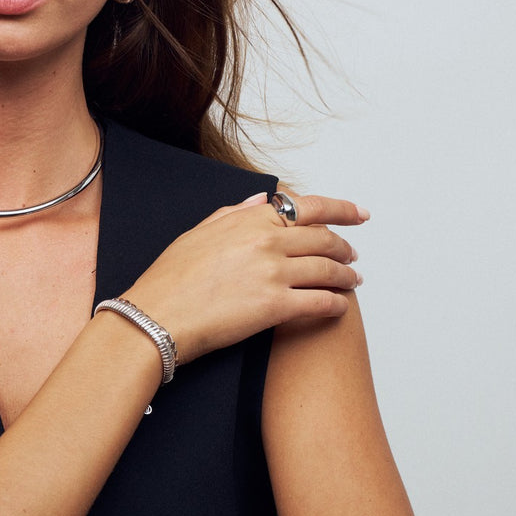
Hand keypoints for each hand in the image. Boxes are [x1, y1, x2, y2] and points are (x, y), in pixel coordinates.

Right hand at [119, 192, 366, 363]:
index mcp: (250, 220)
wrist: (156, 316)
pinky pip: (321, 302)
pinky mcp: (276, 307)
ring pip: (328, 270)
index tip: (359, 214)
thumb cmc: (170, 278)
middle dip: (344, 248)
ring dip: (347, 277)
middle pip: (324, 240)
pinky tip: (340, 307)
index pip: (310, 207)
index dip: (342, 209)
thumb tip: (261, 199)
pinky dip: (336, 304)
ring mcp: (274, 274)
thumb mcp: (198, 233)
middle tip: (352, 255)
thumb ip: (234, 212)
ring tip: (352, 281)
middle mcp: (267, 241)